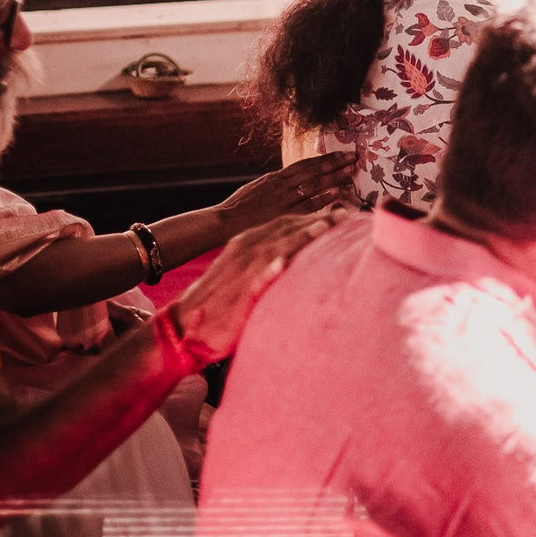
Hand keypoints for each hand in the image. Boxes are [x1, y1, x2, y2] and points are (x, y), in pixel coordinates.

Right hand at [167, 210, 347, 358]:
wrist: (187, 324)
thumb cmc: (226, 301)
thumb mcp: (252, 274)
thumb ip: (275, 261)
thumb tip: (301, 257)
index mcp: (251, 243)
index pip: (288, 224)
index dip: (316, 216)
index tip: (344, 212)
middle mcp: (246, 249)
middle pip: (287, 228)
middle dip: (318, 219)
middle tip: (348, 213)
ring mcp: (240, 269)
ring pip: (274, 246)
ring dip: (299, 235)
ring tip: (325, 226)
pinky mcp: (235, 290)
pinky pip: (253, 277)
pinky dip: (268, 269)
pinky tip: (281, 265)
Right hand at [217, 154, 355, 234]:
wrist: (224, 220)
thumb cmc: (240, 207)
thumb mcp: (258, 189)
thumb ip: (277, 185)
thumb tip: (294, 181)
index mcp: (275, 178)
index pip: (304, 164)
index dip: (324, 159)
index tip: (341, 154)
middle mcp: (281, 185)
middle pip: (312, 170)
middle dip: (334, 163)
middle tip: (354, 157)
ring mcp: (283, 198)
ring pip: (313, 184)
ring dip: (334, 176)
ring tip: (351, 170)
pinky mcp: (283, 214)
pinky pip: (307, 204)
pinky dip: (323, 197)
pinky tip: (338, 192)